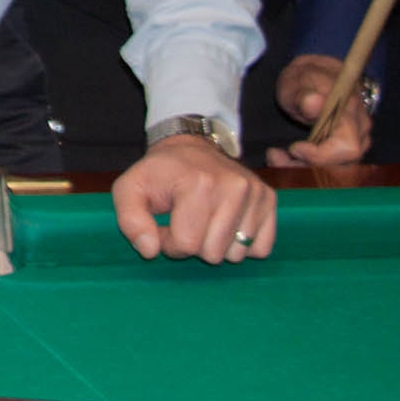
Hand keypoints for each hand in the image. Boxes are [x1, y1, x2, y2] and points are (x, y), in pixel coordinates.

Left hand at [112, 135, 274, 262]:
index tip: (166, 223)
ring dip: (217, 244)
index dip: (169, 242)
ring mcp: (255, 194)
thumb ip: (130, 221)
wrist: (192, 145)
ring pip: (236, 255)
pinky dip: (241, 243)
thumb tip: (150, 251)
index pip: (186, 245)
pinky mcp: (269, 200)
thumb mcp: (130, 188)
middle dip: (194, 244)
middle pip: (213, 254)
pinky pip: (260, 249)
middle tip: (186, 219)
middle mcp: (234, 188)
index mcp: (199, 184)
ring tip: (206, 218)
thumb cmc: (160, 173)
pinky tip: (227, 222)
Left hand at [265, 54, 370, 166]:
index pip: (348, 147)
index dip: (322, 155)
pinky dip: (307, 167)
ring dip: (303, 169)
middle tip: (275, 156)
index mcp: (351, 112)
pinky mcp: (346, 150)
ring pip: (335, 171)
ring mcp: (356, 142)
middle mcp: (360, 131)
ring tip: (276, 156)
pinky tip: (286, 158)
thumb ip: (304, 95)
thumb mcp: (297, 81)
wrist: (317, 75)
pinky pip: (330, 167)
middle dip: (306, 166)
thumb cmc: (306, 78)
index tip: (294, 148)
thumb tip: (314, 103)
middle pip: (341, 165)